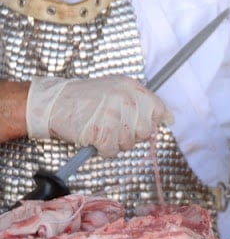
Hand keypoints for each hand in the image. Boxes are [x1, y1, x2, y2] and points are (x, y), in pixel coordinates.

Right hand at [26, 76, 173, 156]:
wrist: (53, 102)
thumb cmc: (85, 99)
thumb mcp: (116, 89)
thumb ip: (140, 101)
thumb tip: (168, 118)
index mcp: (132, 87)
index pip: (158, 110)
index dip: (153, 122)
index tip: (142, 125)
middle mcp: (126, 99)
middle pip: (146, 131)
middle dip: (131, 134)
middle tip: (113, 127)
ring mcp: (114, 115)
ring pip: (129, 143)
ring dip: (115, 142)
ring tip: (100, 128)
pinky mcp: (102, 131)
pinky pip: (112, 151)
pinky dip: (102, 149)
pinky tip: (93, 137)